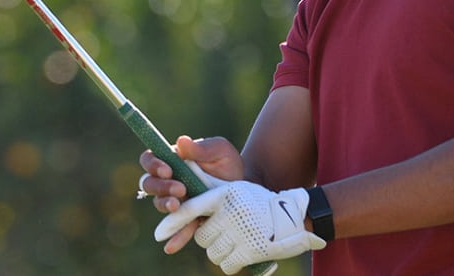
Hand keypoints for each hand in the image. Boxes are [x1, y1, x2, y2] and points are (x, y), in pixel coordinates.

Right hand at [139, 136, 243, 252]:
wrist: (246, 187)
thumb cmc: (229, 164)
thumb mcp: (220, 150)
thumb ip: (202, 147)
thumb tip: (181, 141)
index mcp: (172, 160)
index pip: (150, 159)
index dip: (153, 164)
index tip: (168, 170)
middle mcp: (169, 181)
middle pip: (149, 183)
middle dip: (160, 187)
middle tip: (180, 189)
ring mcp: (176, 201)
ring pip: (159, 204)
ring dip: (165, 205)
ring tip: (178, 207)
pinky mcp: (187, 218)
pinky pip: (176, 229)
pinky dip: (174, 237)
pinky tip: (171, 247)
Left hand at [154, 182, 325, 274]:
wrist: (294, 214)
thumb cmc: (258, 201)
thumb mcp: (235, 188)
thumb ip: (208, 189)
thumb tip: (181, 189)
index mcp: (224, 194)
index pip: (191, 208)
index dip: (173, 222)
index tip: (159, 235)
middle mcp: (230, 212)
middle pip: (201, 236)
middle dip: (209, 238)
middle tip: (223, 233)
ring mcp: (240, 232)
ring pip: (212, 252)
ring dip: (220, 251)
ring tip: (234, 242)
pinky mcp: (249, 250)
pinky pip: (226, 264)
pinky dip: (231, 262)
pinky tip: (241, 253)